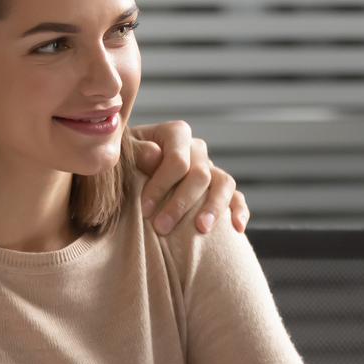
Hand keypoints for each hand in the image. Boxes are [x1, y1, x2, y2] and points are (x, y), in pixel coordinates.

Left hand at [130, 121, 248, 234]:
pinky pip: (236, 197)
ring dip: (213, 207)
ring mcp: (210, 168)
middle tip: (161, 228)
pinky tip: (237, 228)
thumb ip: (136, 152)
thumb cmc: (124, 163)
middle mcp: (196, 149)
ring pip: (223, 183)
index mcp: (174, 134)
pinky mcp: (218, 188)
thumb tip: (155, 154)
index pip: (177, 159)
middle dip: (180, 203)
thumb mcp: (124, 154)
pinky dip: (239, 211)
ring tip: (201, 229)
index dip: (161, 185)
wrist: (130, 172)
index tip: (145, 209)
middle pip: (200, 174)